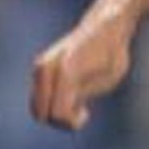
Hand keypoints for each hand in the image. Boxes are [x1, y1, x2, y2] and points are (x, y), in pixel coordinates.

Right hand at [30, 14, 133, 129]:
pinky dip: (50, 104)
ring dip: (54, 113)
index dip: (72, 122)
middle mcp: (47, 68)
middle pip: (41, 115)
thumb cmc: (112, 54)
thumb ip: (83, 94)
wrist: (105, 26)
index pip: (59, 114)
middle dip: (61, 120)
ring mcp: (41, 67)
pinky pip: (38, 99)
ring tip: (77, 103)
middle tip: (82, 112)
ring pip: (36, 109)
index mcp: (66, 71)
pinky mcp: (39, 68)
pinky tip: (69, 95)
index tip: (86, 114)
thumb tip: (59, 111)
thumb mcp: (110, 77)